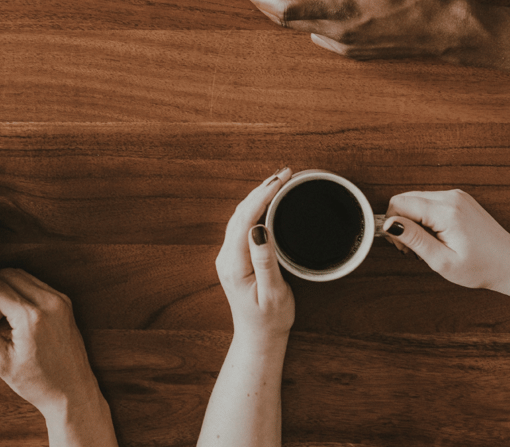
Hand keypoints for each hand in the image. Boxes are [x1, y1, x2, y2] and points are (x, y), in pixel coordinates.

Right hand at [0, 269, 116, 445]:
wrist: (72, 390)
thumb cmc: (37, 381)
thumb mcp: (0, 361)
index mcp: (31, 317)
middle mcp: (48, 302)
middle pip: (8, 275)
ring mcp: (59, 299)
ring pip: (22, 276)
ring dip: (3, 284)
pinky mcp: (63, 301)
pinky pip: (36, 284)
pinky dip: (18, 289)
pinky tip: (9, 310)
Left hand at [215, 168, 294, 348]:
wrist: (258, 338)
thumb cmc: (270, 320)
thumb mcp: (274, 294)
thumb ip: (266, 261)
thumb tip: (259, 229)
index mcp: (235, 263)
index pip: (246, 218)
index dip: (263, 194)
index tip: (281, 179)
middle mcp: (226, 256)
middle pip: (241, 211)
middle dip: (262, 189)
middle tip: (284, 174)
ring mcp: (228, 256)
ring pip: (240, 215)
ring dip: (258, 195)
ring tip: (278, 181)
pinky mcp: (234, 257)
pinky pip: (242, 223)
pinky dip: (255, 207)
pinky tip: (267, 201)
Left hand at [242, 0, 473, 62]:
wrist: (445, 30)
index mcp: (339, 8)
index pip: (286, 9)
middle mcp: (335, 32)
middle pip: (285, 22)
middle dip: (265, 4)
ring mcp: (343, 45)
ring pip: (301, 31)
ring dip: (285, 14)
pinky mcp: (352, 52)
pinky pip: (319, 37)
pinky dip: (307, 22)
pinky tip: (312, 6)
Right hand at [384, 190, 509, 294]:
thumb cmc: (481, 267)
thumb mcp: (442, 261)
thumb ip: (414, 239)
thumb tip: (389, 224)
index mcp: (446, 211)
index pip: (399, 203)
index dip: (392, 224)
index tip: (400, 244)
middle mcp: (450, 197)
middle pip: (405, 199)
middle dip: (400, 222)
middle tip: (411, 247)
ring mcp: (456, 195)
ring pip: (415, 199)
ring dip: (412, 220)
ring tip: (426, 242)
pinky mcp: (458, 198)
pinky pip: (428, 201)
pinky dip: (424, 216)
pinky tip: (434, 234)